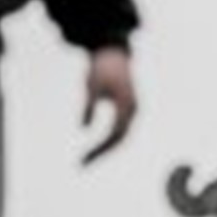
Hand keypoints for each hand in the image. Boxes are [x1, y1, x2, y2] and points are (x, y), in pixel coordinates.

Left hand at [77, 44, 139, 163]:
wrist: (113, 52)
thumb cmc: (101, 68)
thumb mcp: (91, 86)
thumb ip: (88, 106)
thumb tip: (83, 128)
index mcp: (126, 105)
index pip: (114, 135)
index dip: (100, 149)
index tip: (85, 158)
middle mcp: (133, 110)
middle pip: (120, 139)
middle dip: (102, 153)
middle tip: (83, 164)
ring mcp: (132, 109)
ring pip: (121, 136)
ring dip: (107, 148)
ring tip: (89, 158)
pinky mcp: (128, 108)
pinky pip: (120, 129)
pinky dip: (109, 140)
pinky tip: (97, 147)